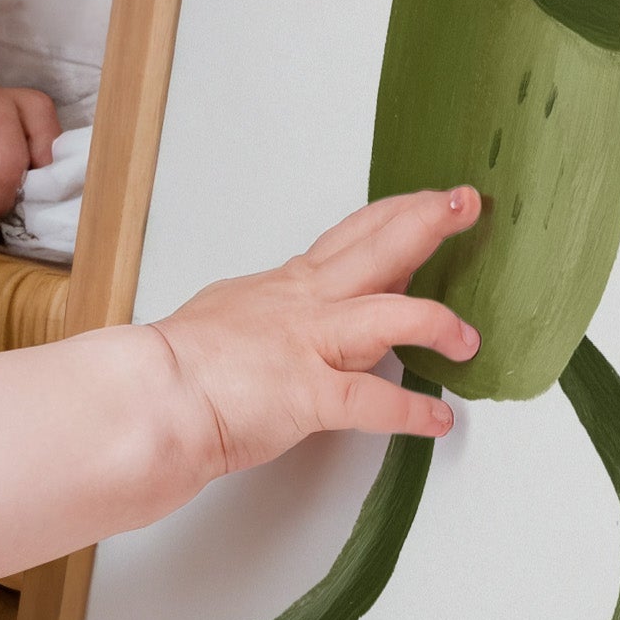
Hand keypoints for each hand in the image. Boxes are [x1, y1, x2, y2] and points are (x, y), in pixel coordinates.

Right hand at [155, 187, 482, 481]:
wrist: (150, 395)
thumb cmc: (178, 364)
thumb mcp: (228, 315)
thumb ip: (267, 316)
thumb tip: (279, 323)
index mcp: (288, 286)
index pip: (352, 237)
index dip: (396, 214)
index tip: (429, 200)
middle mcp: (305, 305)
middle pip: (379, 249)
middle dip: (428, 222)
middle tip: (466, 203)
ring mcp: (309, 345)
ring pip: (389, 314)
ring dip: (437, 322)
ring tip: (469, 339)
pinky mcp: (308, 394)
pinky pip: (373, 401)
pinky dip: (412, 412)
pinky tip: (439, 419)